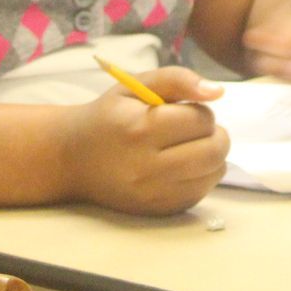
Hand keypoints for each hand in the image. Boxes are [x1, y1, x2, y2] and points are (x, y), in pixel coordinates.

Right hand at [59, 67, 227, 214]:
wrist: (72, 159)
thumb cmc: (109, 116)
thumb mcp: (136, 86)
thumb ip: (178, 79)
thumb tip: (217, 92)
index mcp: (140, 129)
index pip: (201, 120)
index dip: (201, 112)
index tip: (185, 112)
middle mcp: (146, 166)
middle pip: (214, 150)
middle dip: (214, 134)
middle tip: (196, 130)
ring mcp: (152, 194)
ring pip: (213, 172)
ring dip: (212, 156)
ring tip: (189, 146)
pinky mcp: (156, 211)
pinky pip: (200, 193)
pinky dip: (201, 176)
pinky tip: (182, 166)